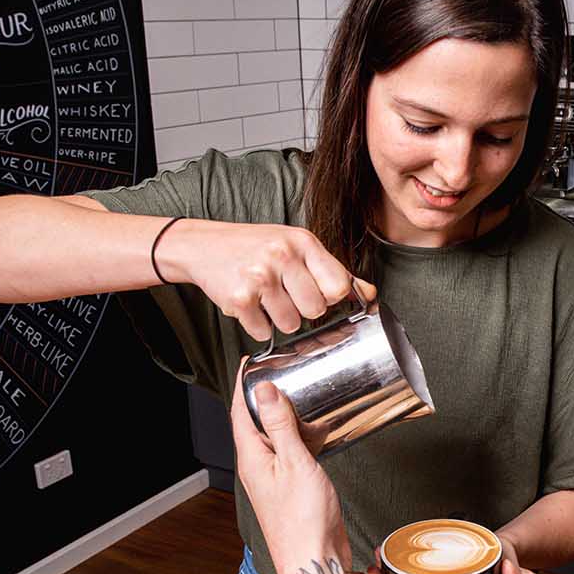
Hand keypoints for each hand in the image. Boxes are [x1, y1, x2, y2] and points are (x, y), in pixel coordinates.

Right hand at [164, 221, 376, 341]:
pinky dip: (256, 325)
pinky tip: (249, 305)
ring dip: (279, 320)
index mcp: (303, 242)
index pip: (339, 286)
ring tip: (267, 300)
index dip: (329, 297)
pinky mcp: (238, 297)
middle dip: (302, 310)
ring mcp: (259, 276)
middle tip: (286, 296)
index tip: (316, 292)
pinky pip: (262, 331)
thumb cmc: (256, 246)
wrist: (203, 245)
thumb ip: (333, 271)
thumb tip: (370, 294)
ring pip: (290, 325)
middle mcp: (282, 255)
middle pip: (316, 310)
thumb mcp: (297, 248)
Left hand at [229, 365, 351, 573]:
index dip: (243, 383)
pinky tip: (318, 433)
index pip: (239, 410)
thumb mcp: (294, 463)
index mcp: (251, 457)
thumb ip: (280, 425)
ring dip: (286, 416)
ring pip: (275, 436)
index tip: (251, 361)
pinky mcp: (291, 486)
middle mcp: (258, 466)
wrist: (314, 561)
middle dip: (266, 395)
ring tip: (304, 396)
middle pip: (255, 421)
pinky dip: (301, 436)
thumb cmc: (303, 520)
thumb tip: (264, 390)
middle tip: (283, 371)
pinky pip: (291, 452)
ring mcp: (274, 477)